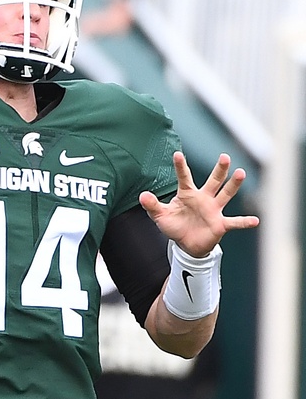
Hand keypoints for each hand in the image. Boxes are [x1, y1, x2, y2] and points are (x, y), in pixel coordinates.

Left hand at [139, 152, 258, 256]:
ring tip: (241, 173)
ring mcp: (214, 210)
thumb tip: (142, 195)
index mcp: (188, 194)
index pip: (184, 178)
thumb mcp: (160, 216)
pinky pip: (235, 222)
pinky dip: (244, 222)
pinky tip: (255, 221)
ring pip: (226, 194)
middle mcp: (204, 198)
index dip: (181, 167)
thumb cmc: (175, 226)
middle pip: (213, 181)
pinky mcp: (220, 224)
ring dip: (233, 185)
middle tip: (225, 157)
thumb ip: (152, 205)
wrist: (186, 244)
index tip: (177, 154)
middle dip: (219, 170)